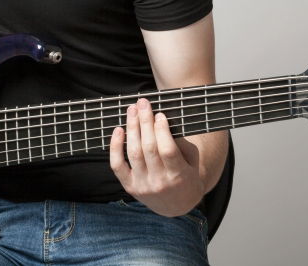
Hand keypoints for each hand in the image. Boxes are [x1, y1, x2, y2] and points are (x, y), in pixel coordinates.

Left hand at [109, 97, 203, 216]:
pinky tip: (118, 130)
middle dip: (145, 122)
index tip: (160, 114)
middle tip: (143, 103)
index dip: (162, 131)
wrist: (177, 206)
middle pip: (149, 148)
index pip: (167, 151)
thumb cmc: (187, 175)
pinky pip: (118, 165)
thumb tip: (163, 121)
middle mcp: (159, 182)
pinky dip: (115, 147)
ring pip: (134, 153)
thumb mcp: (192, 160)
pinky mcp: (130, 187)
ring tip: (132, 110)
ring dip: (132, 128)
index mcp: (179, 176)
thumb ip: (181, 143)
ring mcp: (143, 186)